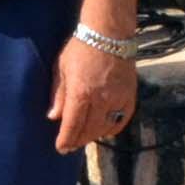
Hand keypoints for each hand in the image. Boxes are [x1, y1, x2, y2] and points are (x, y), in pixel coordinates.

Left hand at [49, 31, 139, 153]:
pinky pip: (122, 121)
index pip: (73, 124)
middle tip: (70, 146)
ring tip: (83, 138)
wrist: (109, 36)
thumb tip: (53, 116)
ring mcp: (118, 100)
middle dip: (78, 140)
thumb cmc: (79, 49)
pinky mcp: (130, 98)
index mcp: (81, 92)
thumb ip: (59, 95)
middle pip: (89, 130)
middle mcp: (101, 100)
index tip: (61, 148)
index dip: (66, 139)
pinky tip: (103, 130)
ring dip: (93, 136)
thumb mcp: (61, 69)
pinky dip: (111, 129)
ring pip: (105, 128)